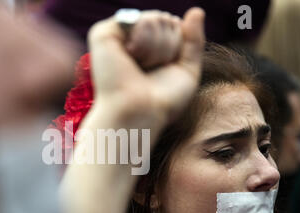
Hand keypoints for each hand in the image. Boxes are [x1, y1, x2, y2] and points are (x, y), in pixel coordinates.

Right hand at [88, 8, 204, 124]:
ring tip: (139, 68)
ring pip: (154, 18)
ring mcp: (115, 35)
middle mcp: (129, 39)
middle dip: (168, 47)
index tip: (162, 71)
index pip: (174, 25)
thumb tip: (197, 10)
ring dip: (156, 48)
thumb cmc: (161, 101)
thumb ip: (194, 40)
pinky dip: (142, 41)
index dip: (176, 48)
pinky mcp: (103, 34)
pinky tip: (130, 58)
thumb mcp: (187, 70)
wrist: (139, 114)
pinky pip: (138, 20)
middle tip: (150, 71)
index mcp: (146, 46)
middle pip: (165, 19)